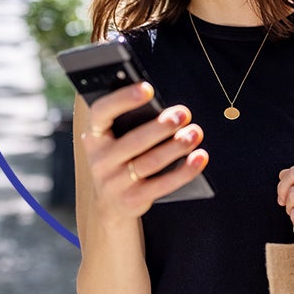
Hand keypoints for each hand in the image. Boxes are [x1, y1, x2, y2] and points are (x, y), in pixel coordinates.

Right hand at [80, 82, 206, 220]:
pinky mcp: (133, 200)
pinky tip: (200, 157)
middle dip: (161, 126)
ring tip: (195, 133)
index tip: (148, 89)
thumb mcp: (113, 141)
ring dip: (177, 146)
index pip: (101, 113)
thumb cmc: (119, 159)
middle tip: (183, 114)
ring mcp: (114, 183)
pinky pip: (163, 184)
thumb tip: (165, 108)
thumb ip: (129, 122)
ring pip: (151, 162)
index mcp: (93, 137)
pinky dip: (185, 171)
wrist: (109, 204)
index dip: (123, 99)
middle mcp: (100, 160)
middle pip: (134, 140)